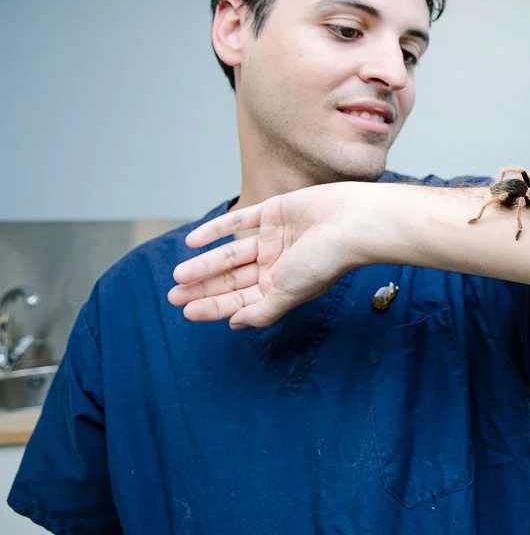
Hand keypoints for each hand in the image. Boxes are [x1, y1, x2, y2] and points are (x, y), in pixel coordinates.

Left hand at [168, 182, 373, 328]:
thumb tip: (236, 324)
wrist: (350, 223)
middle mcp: (277, 263)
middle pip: (232, 278)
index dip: (214, 306)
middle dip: (203, 287)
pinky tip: (193, 241)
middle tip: (173, 294)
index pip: (241, 300)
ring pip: (232, 253)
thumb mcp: (288, 294)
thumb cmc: (325, 262)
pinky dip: (216, 230)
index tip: (186, 311)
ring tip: (178, 274)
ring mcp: (274, 237)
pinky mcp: (274, 212)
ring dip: (205, 263)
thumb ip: (262, 311)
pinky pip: (240, 221)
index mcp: (283, 286)